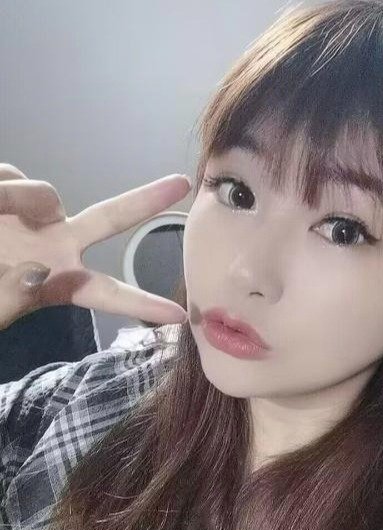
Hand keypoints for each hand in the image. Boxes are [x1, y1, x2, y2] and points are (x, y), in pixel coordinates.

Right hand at [0, 163, 191, 329]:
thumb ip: (12, 297)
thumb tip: (33, 269)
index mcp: (57, 281)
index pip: (106, 294)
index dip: (142, 304)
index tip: (181, 316)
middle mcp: (53, 244)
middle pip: (108, 218)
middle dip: (144, 201)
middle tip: (182, 182)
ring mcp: (31, 215)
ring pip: (42, 193)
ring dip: (17, 203)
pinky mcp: (6, 187)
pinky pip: (7, 177)